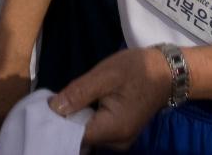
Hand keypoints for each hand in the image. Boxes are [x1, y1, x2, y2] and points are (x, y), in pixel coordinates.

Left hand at [50, 47, 170, 149]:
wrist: (169, 71)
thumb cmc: (138, 69)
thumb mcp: (105, 75)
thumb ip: (78, 93)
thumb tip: (53, 109)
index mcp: (113, 129)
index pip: (74, 136)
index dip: (57, 123)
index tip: (42, 108)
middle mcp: (117, 142)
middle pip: (80, 138)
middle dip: (64, 122)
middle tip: (49, 102)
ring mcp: (121, 140)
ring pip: (88, 134)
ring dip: (74, 120)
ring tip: (63, 101)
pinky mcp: (121, 133)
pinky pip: (97, 130)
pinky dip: (86, 119)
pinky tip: (79, 105)